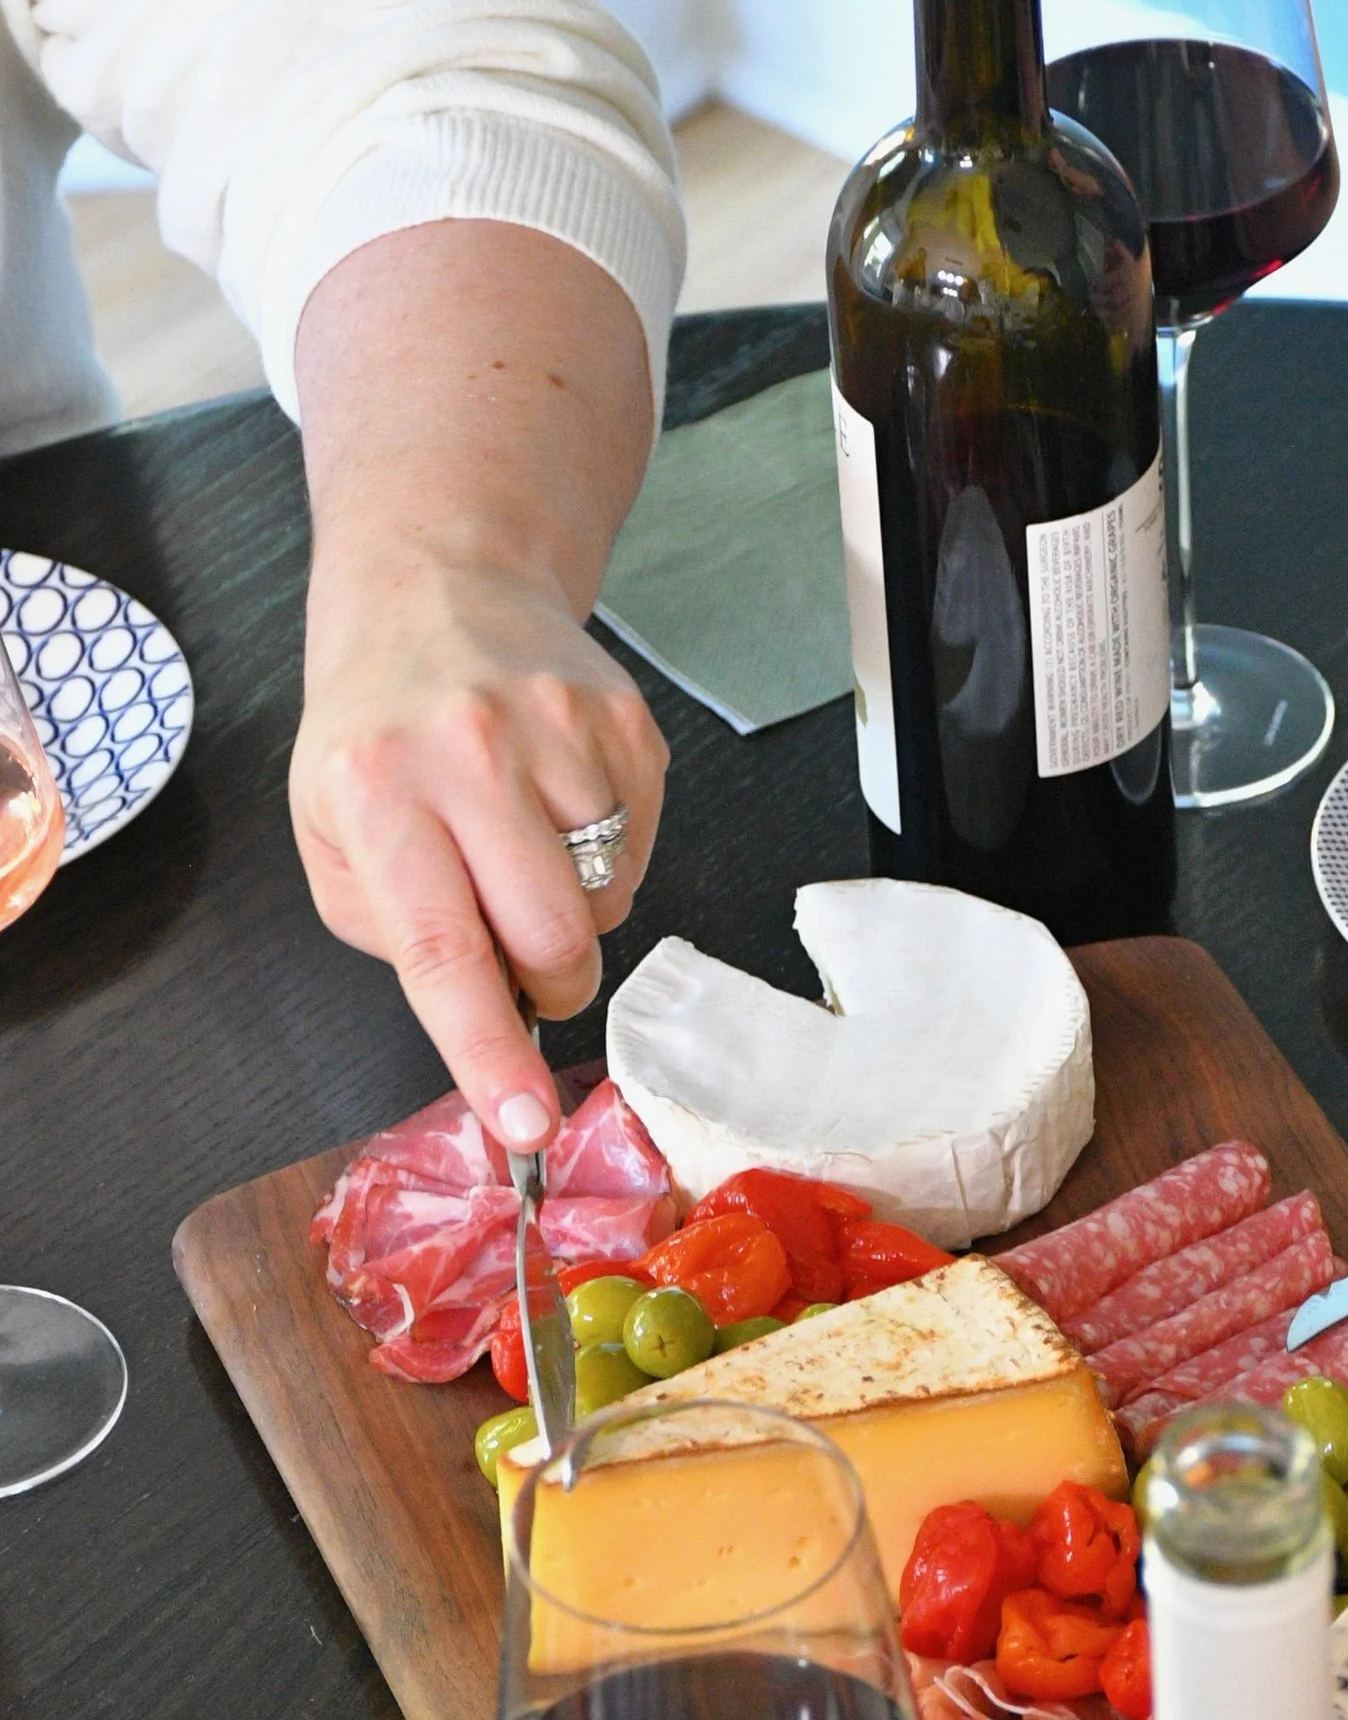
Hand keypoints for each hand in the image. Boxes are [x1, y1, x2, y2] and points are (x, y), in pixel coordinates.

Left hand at [290, 554, 666, 1148]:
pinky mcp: (625, 723)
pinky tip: (560, 806)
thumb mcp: (332, 835)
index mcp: (378, 791)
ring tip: (526, 847)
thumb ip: (395, 936)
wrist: (441, 595)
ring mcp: (560, 731)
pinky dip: (606, 856)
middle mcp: (471, 753)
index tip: (525, 1124)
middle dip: (548, 983)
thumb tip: (488, 1009)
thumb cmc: (380, 738)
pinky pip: (643, 849)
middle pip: (556, 940)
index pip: (444, 951)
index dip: (487, 1050)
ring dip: (574, 911)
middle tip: (518, 955)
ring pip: (610, 903)